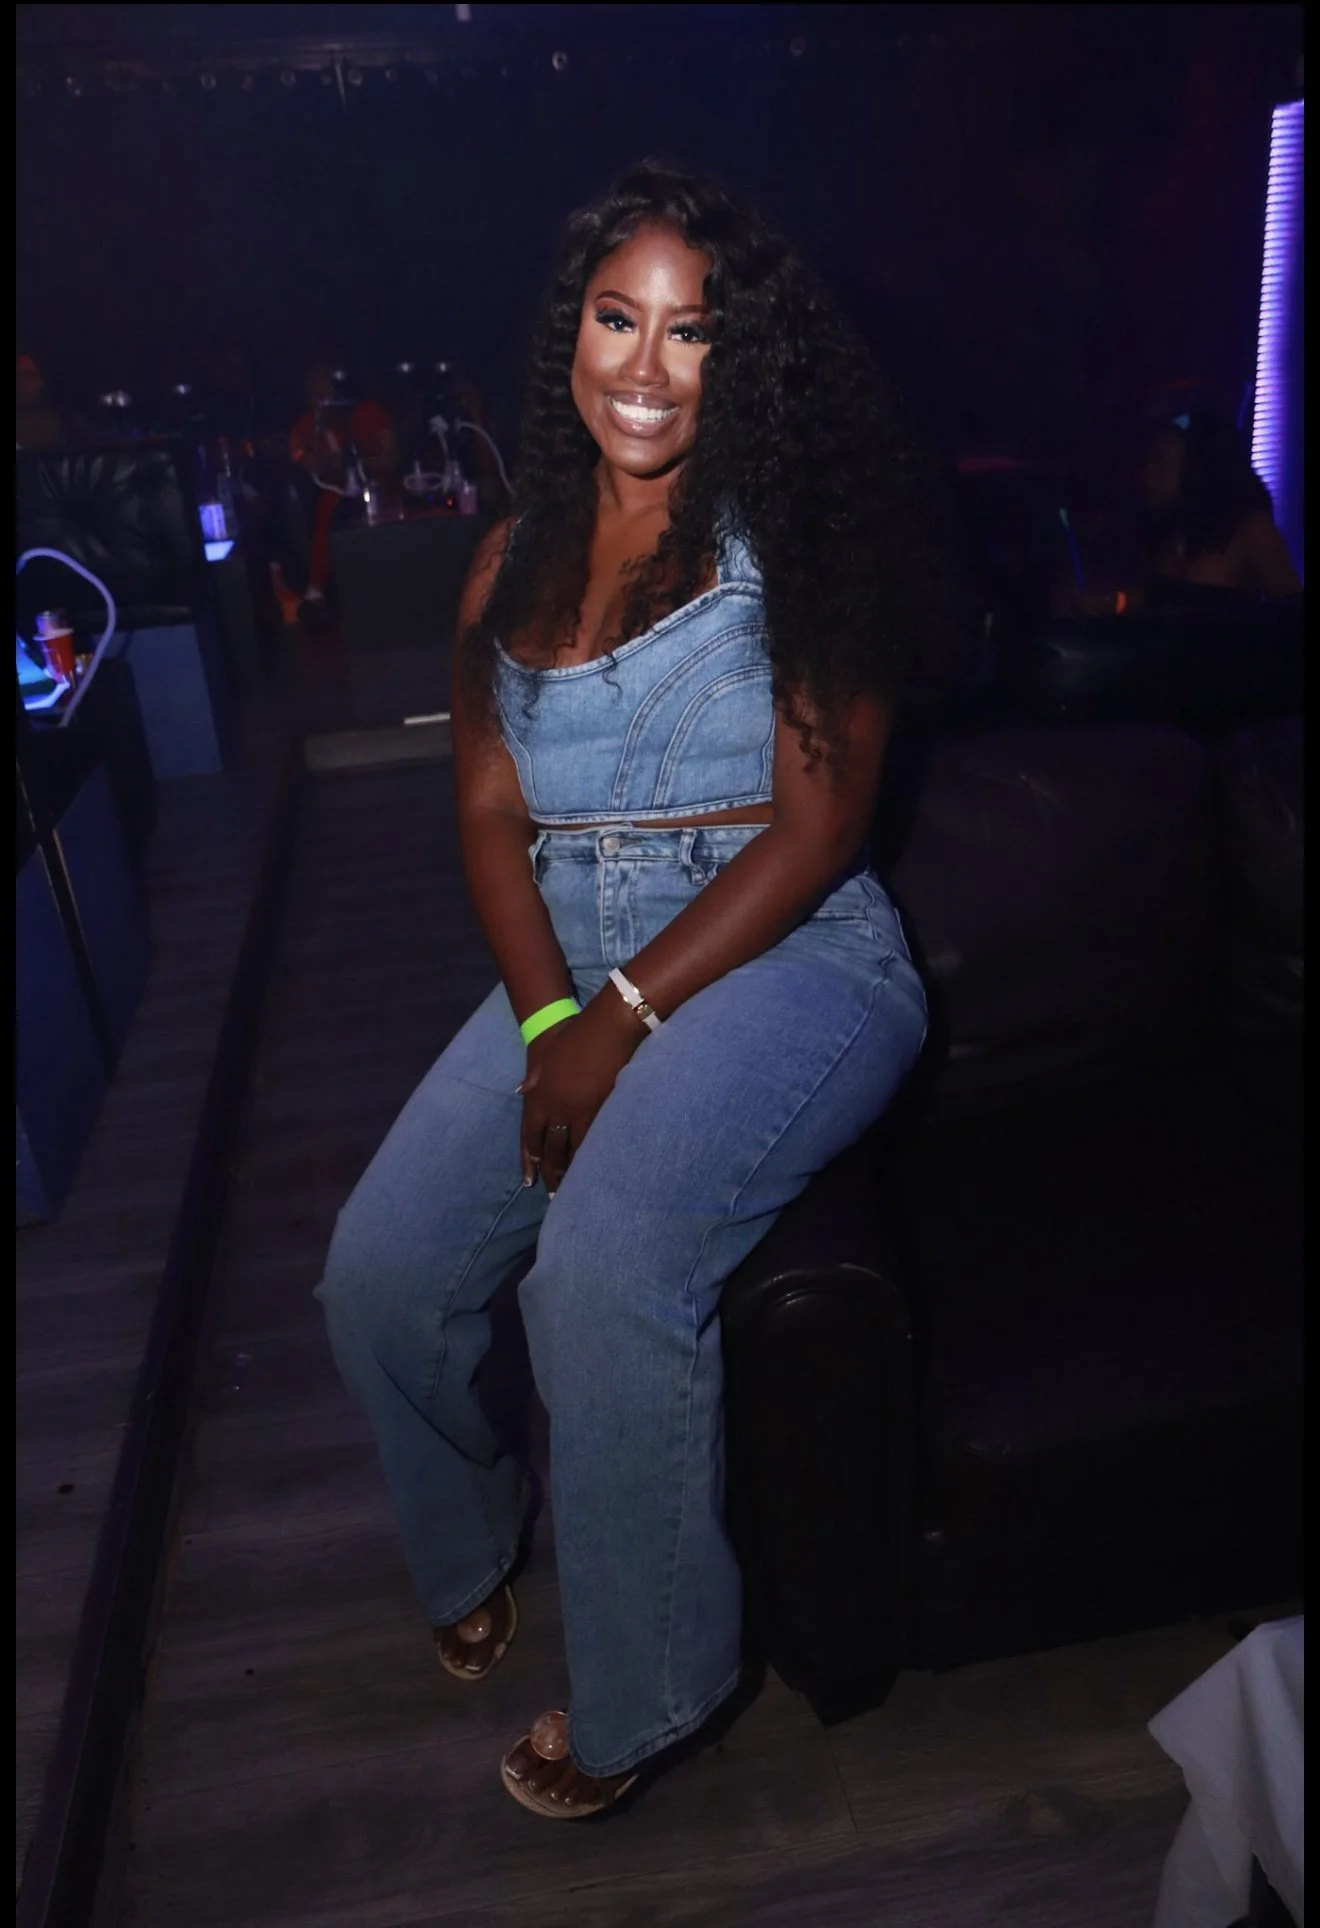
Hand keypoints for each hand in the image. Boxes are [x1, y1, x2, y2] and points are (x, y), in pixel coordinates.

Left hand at [516, 993, 643, 1192]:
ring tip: (570, 1188)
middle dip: (550, 1171)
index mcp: (539, 1095)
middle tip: (551, 1191)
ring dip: (569, 1170)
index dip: (529, 1157)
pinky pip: (593, 1140)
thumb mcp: (547, 1056)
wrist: (606, 1029)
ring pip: (571, 1149)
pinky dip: (590, 1156)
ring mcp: (579, 1111)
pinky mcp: (602, 1110)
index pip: (530, 1134)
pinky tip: (592, 1168)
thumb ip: (535, 1077)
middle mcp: (556, 1108)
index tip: (529, 1177)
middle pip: (550, 1147)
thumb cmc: (575, 1037)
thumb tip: (520, 1091)